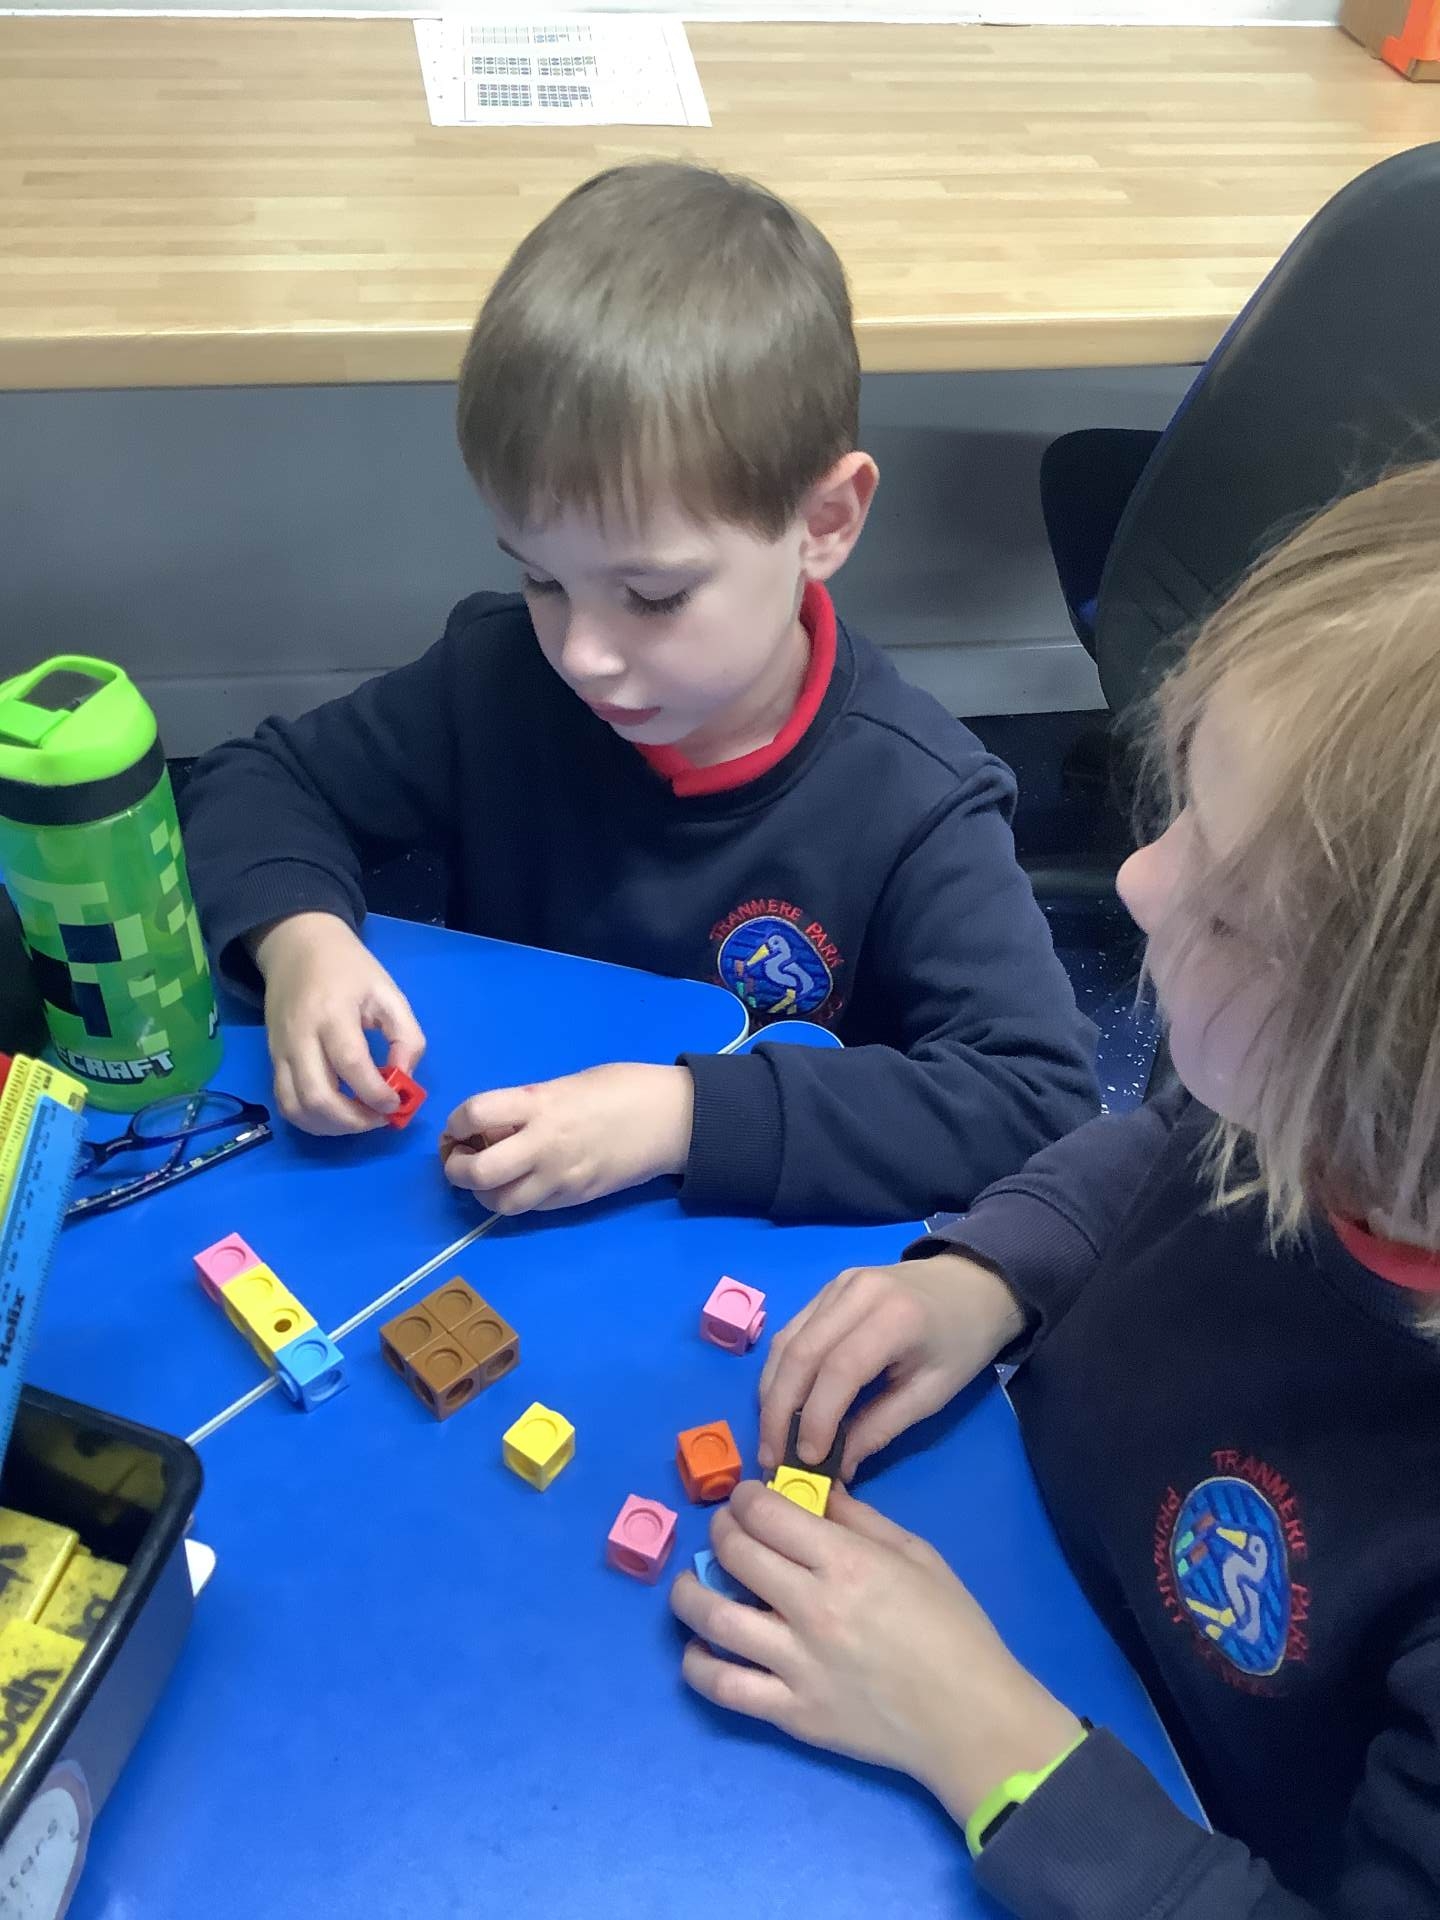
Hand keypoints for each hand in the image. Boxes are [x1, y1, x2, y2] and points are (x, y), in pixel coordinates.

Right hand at [252, 912, 424, 1135]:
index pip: (350, 1064)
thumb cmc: (350, 970)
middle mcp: (300, 1036)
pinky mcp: (272, 1061)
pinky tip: (336, 1116)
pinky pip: (285, 1103)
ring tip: (361, 1120)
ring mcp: (281, 1051)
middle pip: (317, 1096)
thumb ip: (406, 1037)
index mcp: (332, 1013)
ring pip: (297, 1108)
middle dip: (354, 1120)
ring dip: (332, 1127)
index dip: (375, 1093)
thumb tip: (404, 1081)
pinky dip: (311, 1120)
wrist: (298, 948)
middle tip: (380, 1118)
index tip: (397, 1104)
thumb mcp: (389, 993)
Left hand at [439, 1062, 693, 1214]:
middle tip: (461, 1159)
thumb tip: (496, 1124)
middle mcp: (544, 1146)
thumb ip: (529, 1104)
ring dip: (484, 1193)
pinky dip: (515, 1198)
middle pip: (479, 1173)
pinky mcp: (575, 1200)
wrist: (673, 1120)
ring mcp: (560, 1180)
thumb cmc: (623, 1087)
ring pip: (500, 1204)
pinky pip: (531, 1208)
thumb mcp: (567, 1084)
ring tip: (490, 1177)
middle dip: (457, 1169)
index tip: (460, 1125)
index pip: (476, 1114)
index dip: (456, 1122)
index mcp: (541, 1105)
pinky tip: (522, 1181)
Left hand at [671, 1481, 1081, 1826]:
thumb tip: (814, 1493)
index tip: (745, 1499)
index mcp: (847, 1563)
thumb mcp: (917, 1555)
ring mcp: (796, 1665)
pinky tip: (701, 1647)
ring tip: (691, 1585)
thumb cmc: (954, 1630)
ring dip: (689, 1593)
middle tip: (724, 1532)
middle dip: (720, 1531)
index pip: (766, 1515)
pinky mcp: (791, 1714)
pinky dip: (697, 1663)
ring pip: (713, 1618)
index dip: (744, 1498)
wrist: (970, 1720)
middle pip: (734, 1554)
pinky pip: (723, 1686)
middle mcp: (812, 1608)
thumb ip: (861, 1519)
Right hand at [758, 1254, 1023, 1478]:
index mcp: (895, 1317)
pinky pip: (791, 1332)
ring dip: (771, 1394)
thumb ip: (881, 1428)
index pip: (839, 1369)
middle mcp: (857, 1293)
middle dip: (779, 1412)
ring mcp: (836, 1286)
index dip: (817, 1418)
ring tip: (772, 1440)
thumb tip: (836, 1468)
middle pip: (799, 1353)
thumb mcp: (933, 1394)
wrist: (970, 1284)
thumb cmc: (960, 1343)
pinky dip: (780, 1372)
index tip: (808, 1460)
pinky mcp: (826, 1288)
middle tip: (774, 1458)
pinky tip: (781, 1404)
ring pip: (785, 1342)